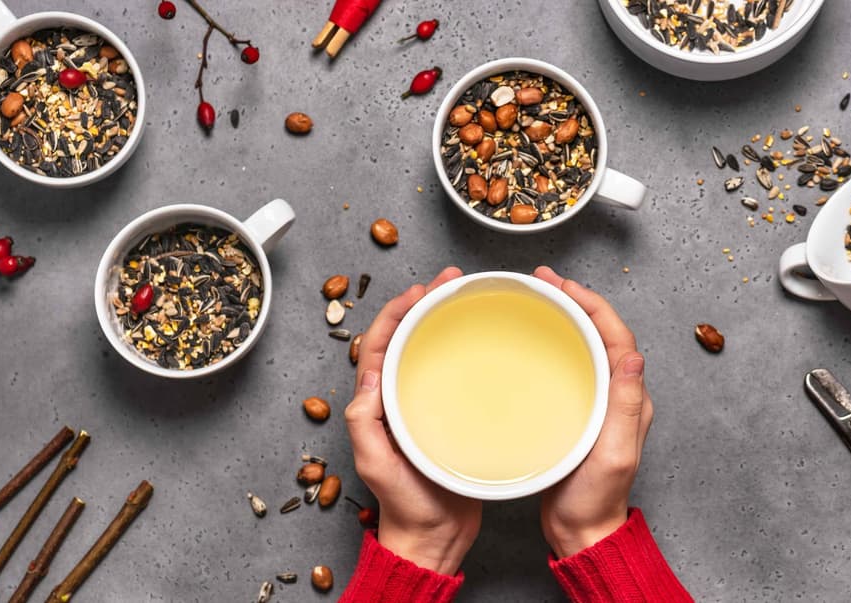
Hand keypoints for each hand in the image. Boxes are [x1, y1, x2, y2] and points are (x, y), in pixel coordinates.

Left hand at [344, 267, 480, 574]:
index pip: (381, 343)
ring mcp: (421, 405)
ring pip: (427, 350)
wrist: (434, 536)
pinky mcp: (446, 416)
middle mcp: (396, 397)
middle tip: (451, 280)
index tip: (422, 289)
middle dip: (424, 303)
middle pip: (405, 337)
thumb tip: (369, 374)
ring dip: (442, 321)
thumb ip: (366, 422)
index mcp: (376, 402)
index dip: (397, 311)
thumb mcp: (376, 463)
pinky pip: (451, 373)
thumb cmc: (405, 504)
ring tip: (465, 297)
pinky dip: (462, 351)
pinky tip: (483, 342)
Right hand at [533, 266, 653, 558]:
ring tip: (536, 297)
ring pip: (585, 343)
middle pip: (600, 331)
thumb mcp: (613, 452)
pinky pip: (570, 363)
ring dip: (564, 316)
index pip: (616, 334)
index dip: (590, 303)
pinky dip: (553, 342)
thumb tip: (634, 355)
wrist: (583, 531)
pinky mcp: (578, 410)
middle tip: (542, 280)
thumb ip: (624, 405)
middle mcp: (618, 393)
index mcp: (630, 397)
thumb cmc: (595, 499)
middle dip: (574, 300)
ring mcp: (598, 401)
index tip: (561, 284)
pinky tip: (532, 340)